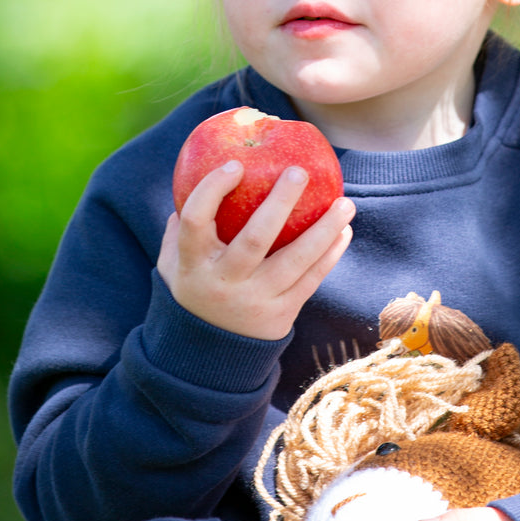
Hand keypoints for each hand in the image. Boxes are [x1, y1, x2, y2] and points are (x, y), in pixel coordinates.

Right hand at [157, 160, 354, 340]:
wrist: (208, 356)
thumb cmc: (194, 289)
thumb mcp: (173, 262)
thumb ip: (181, 225)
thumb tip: (196, 175)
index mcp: (192, 263)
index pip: (196, 220)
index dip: (213, 189)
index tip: (236, 165)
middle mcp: (224, 282)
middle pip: (254, 238)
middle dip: (280, 202)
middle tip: (299, 172)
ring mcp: (255, 300)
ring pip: (295, 261)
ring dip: (324, 229)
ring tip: (346, 203)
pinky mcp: (281, 315)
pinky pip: (311, 280)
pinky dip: (330, 255)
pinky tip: (344, 232)